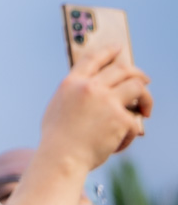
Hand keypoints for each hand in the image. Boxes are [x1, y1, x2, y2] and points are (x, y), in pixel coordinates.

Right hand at [40, 45, 151, 169]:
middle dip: (137, 73)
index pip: (93, 58)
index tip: (118, 47)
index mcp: (72, 82)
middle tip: (144, 79)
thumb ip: (74, 94)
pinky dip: (130, 133)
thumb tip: (88, 91)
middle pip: (122, 69)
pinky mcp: (120, 118)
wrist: (62, 157)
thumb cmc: (57, 138)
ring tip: (146, 109)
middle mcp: (91, 87)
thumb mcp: (58, 106)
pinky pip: (134, 121)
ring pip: (137, 86)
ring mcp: (107, 101)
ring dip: (145, 97)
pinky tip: (121, 142)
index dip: (107, 51)